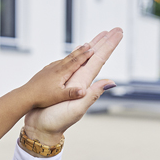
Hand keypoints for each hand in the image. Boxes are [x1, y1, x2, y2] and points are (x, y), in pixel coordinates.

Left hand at [19, 43, 96, 109]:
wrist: (25, 95)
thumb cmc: (41, 97)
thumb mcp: (59, 97)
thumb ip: (72, 93)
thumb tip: (84, 91)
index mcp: (61, 73)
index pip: (76, 62)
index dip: (86, 56)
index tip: (93, 50)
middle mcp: (55, 68)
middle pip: (71, 57)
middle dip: (81, 51)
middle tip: (89, 44)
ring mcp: (49, 69)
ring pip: (64, 59)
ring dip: (73, 54)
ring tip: (79, 50)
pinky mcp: (45, 72)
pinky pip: (57, 63)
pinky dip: (63, 60)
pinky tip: (62, 62)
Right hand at [24, 28, 122, 143]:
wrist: (41, 130)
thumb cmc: (56, 122)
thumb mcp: (76, 109)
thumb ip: (92, 95)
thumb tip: (112, 82)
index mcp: (83, 84)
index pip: (99, 60)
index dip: (108, 46)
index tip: (118, 33)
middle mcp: (79, 81)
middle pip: (95, 57)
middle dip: (106, 43)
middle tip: (117, 29)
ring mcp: (71, 83)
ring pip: (84, 59)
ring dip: (94, 47)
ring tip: (102, 35)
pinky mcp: (61, 85)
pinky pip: (72, 66)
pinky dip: (78, 57)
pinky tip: (81, 54)